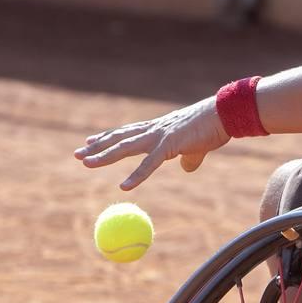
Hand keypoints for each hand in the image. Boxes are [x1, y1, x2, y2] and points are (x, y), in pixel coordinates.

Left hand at [74, 97, 229, 189]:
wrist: (224, 115)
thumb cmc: (213, 127)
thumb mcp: (196, 146)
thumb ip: (189, 158)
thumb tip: (187, 168)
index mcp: (158, 129)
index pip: (126, 132)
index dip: (107, 137)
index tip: (90, 142)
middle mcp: (153, 130)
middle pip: (119, 139)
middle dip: (97, 147)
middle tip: (77, 154)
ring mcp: (159, 136)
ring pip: (125, 148)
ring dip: (104, 156)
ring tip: (86, 163)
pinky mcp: (170, 145)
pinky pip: (149, 164)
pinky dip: (136, 176)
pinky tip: (124, 187)